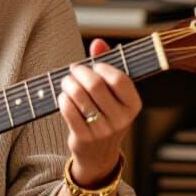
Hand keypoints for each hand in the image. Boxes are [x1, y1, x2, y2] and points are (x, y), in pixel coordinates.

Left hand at [59, 38, 141, 187]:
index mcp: (133, 105)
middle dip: (80, 73)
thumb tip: (98, 42)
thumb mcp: (112, 94)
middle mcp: (122, 119)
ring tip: (66, 82)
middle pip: (95, 85)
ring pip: (79, 97)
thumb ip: (107, 64)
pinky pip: (69, 111)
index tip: (92, 65)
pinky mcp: (85, 137)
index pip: (119, 79)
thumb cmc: (105, 115)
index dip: (102, 67)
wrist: (98, 153)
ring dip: (68, 84)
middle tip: (73, 70)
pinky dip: (62, 100)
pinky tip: (62, 97)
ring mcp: (103, 130)